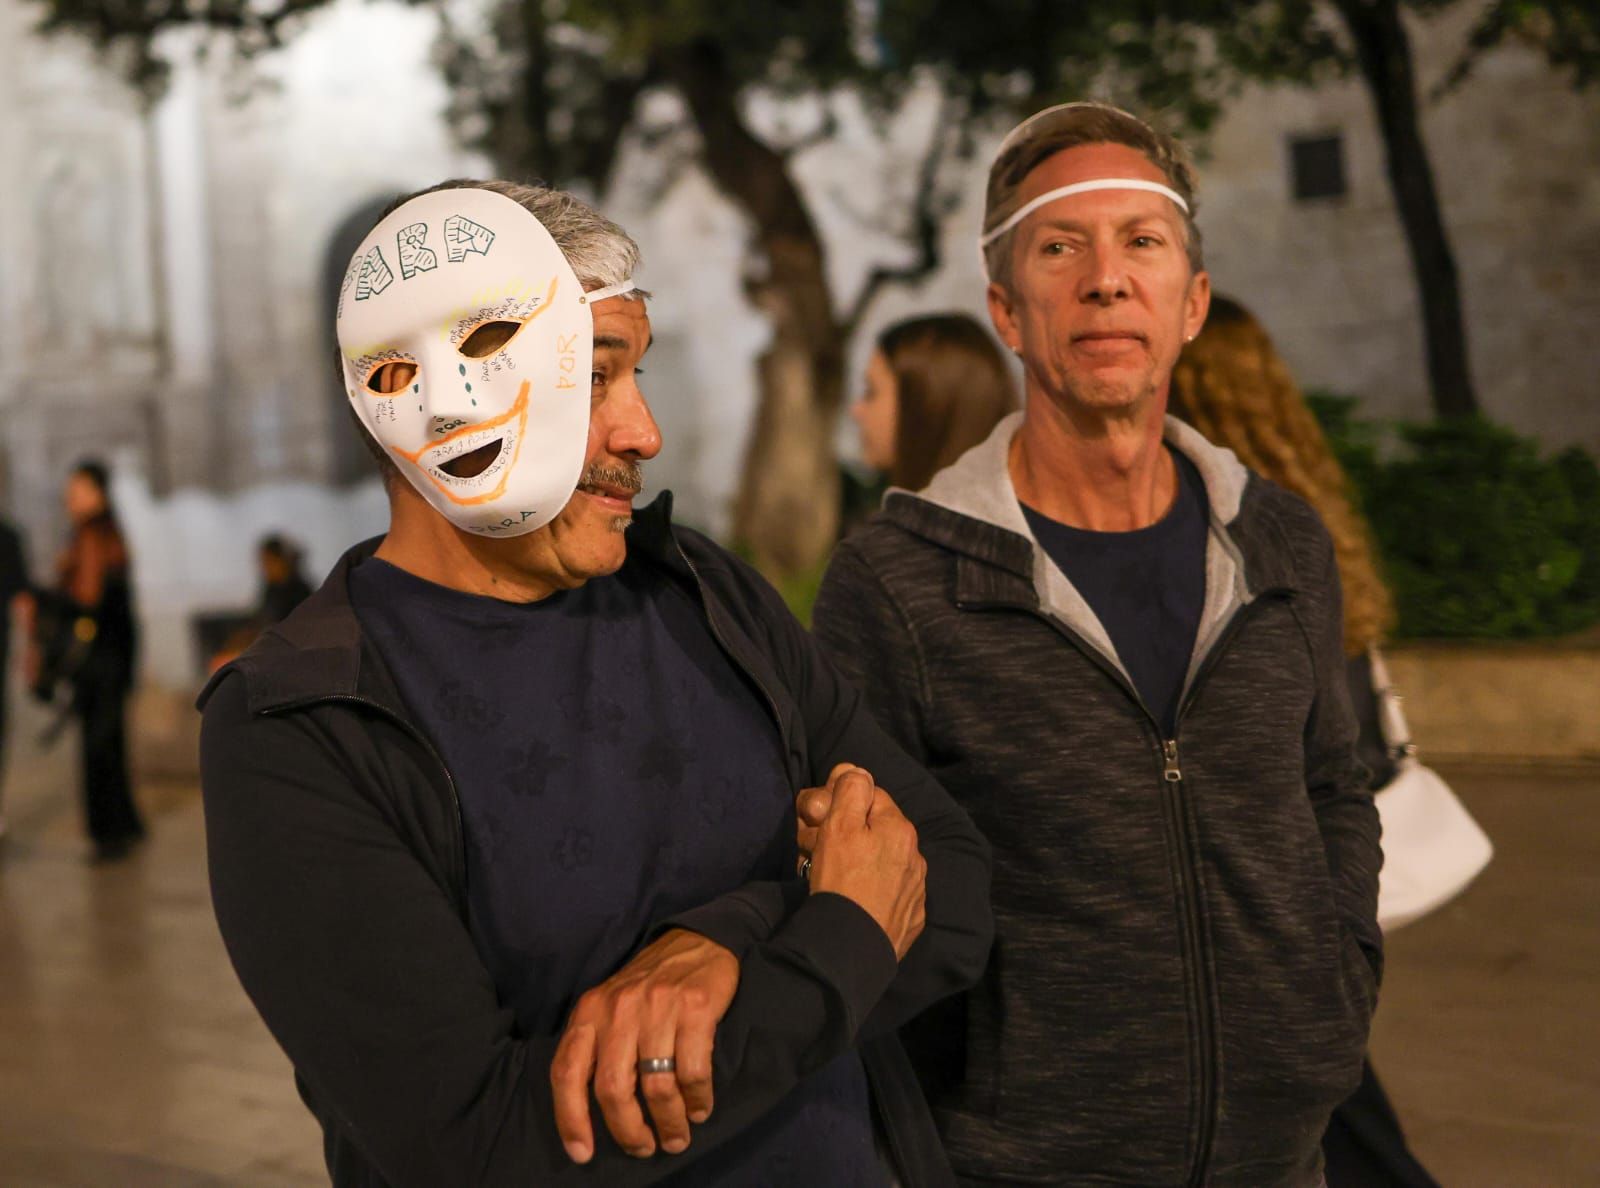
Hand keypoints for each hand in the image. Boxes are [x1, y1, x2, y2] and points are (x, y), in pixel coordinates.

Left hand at [550, 930, 738, 1163]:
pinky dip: (697, 1099)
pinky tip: (700, 1108)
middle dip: (628, 1130)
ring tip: (677, 1137)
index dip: (570, 1118)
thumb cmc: (649, 986)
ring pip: (656, 1085)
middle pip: (612, 1088)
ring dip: (669, 1122)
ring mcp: (658, 1007)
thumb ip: (596, 1047)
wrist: (697, 941)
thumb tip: (589, 1112)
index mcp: (590, 1012)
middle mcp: (618, 1009)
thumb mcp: (609, 1007)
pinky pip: (693, 1070)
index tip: (582, 1153)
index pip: (566, 1072)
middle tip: (644, 1148)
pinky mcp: (696, 1007)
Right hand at [805, 767, 926, 959]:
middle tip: (819, 852)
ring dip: (863, 862)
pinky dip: (874, 891)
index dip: (842, 805)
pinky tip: (855, 900)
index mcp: (900, 829)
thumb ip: (851, 791)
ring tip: (835, 879)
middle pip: (878, 830)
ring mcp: (916, 889)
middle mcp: (916, 856)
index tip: (820, 824)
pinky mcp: (911, 918)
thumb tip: (858, 771)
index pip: (870, 796)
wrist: (851, 947)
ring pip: (885, 861)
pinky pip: (890, 892)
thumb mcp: (838, 826)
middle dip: (850, 834)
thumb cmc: (842, 882)